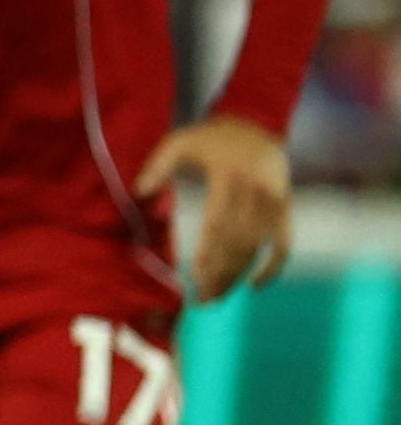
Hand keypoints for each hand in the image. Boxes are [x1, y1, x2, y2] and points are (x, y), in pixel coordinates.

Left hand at [139, 113, 296, 302]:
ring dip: (237, 275)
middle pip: (238, 242)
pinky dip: (273, 266)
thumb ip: (157, 165)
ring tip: (216, 296)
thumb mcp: (179, 141)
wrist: (256, 124)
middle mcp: (258, 192)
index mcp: (229, 177)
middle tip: (202, 299)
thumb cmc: (211, 138)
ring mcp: (276, 203)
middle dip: (220, 273)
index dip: (208, 253)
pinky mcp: (287, 209)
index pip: (218, 224)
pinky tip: (254, 286)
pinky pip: (285, 244)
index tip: (194, 278)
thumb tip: (138, 193)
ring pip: (258, 247)